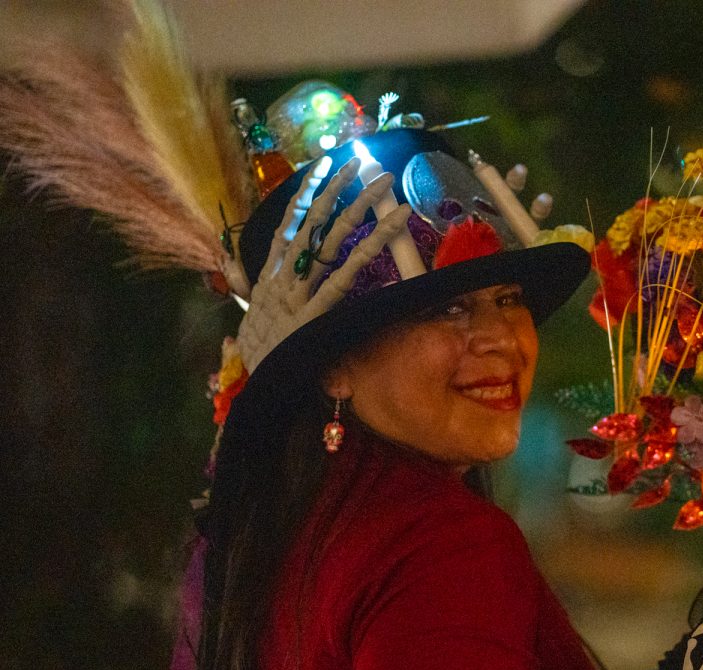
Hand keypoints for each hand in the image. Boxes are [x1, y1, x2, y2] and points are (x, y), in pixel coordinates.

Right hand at [235, 155, 414, 373]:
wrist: (256, 391)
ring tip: (386, 187)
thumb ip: (242, 289)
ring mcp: (299, 293)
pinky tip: (390, 232)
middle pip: (313, 223)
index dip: (306, 195)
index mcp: (268, 277)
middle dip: (338, 192)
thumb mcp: (247, 318)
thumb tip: (232, 266)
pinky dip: (369, 250)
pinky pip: (345, 275)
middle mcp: (283, 277)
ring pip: (332, 241)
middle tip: (362, 165)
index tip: (323, 167)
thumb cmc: (257, 358)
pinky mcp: (315, 313)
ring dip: (361, 210)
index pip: (289, 225)